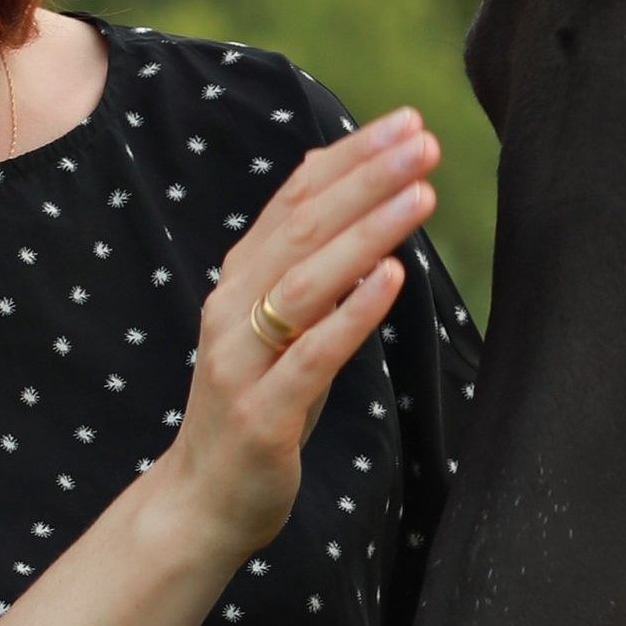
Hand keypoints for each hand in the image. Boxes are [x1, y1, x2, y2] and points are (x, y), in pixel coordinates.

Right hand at [162, 108, 440, 560]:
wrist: (203, 503)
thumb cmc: (259, 409)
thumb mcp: (282, 331)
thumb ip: (308, 271)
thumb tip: (354, 200)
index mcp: (238, 283)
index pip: (293, 200)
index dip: (349, 157)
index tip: (405, 122)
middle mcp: (231, 310)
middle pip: (302, 228)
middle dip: (366, 179)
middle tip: (423, 141)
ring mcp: (242, 361)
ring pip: (306, 281)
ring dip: (367, 232)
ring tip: (421, 194)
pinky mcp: (263, 414)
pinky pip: (311, 355)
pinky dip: (353, 313)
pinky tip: (394, 279)